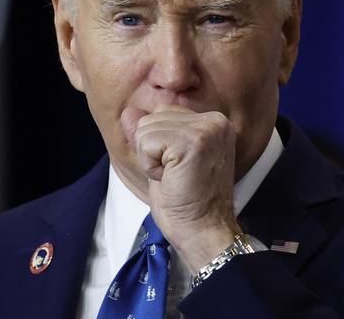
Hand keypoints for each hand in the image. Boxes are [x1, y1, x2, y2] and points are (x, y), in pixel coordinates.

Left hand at [121, 104, 242, 272]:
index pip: (163, 112)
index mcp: (213, 122)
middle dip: (153, 150)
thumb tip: (129, 111)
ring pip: (146, 129)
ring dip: (151, 160)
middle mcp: (214, 120)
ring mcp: (205, 129)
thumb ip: (149, 133)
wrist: (203, 233)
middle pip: (152, 117)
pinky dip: (149, 166)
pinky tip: (170, 180)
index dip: (159, 145)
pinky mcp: (192, 141)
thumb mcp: (164, 161)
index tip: (179, 169)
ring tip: (174, 178)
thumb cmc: (187, 203)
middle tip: (176, 176)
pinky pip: (146, 142)